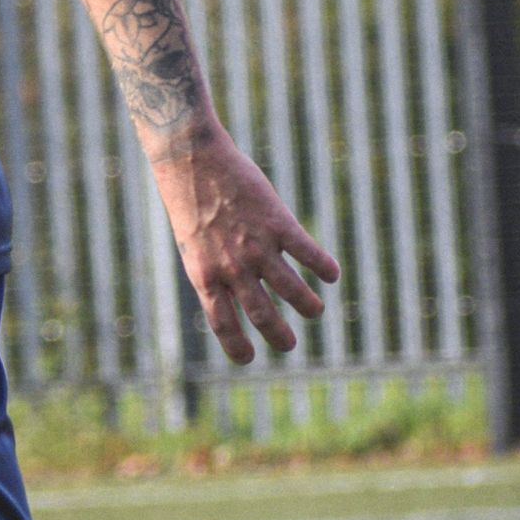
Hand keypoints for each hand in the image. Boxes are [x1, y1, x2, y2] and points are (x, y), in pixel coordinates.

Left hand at [148, 127, 337, 364]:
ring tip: (315, 311)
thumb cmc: (189, 204)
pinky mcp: (277, 222)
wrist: (191, 160)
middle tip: (290, 344)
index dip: (237, 347)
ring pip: (292, 289)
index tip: (249, 358)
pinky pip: (308, 253)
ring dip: (308, 306)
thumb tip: (234, 300)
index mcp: (206, 276)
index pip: (223, 325)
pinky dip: (323, 266)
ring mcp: (256, 245)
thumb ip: (214, 274)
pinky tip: (331, 274)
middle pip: (262, 315)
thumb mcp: (193, 248)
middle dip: (280, 336)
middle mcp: (232, 267)